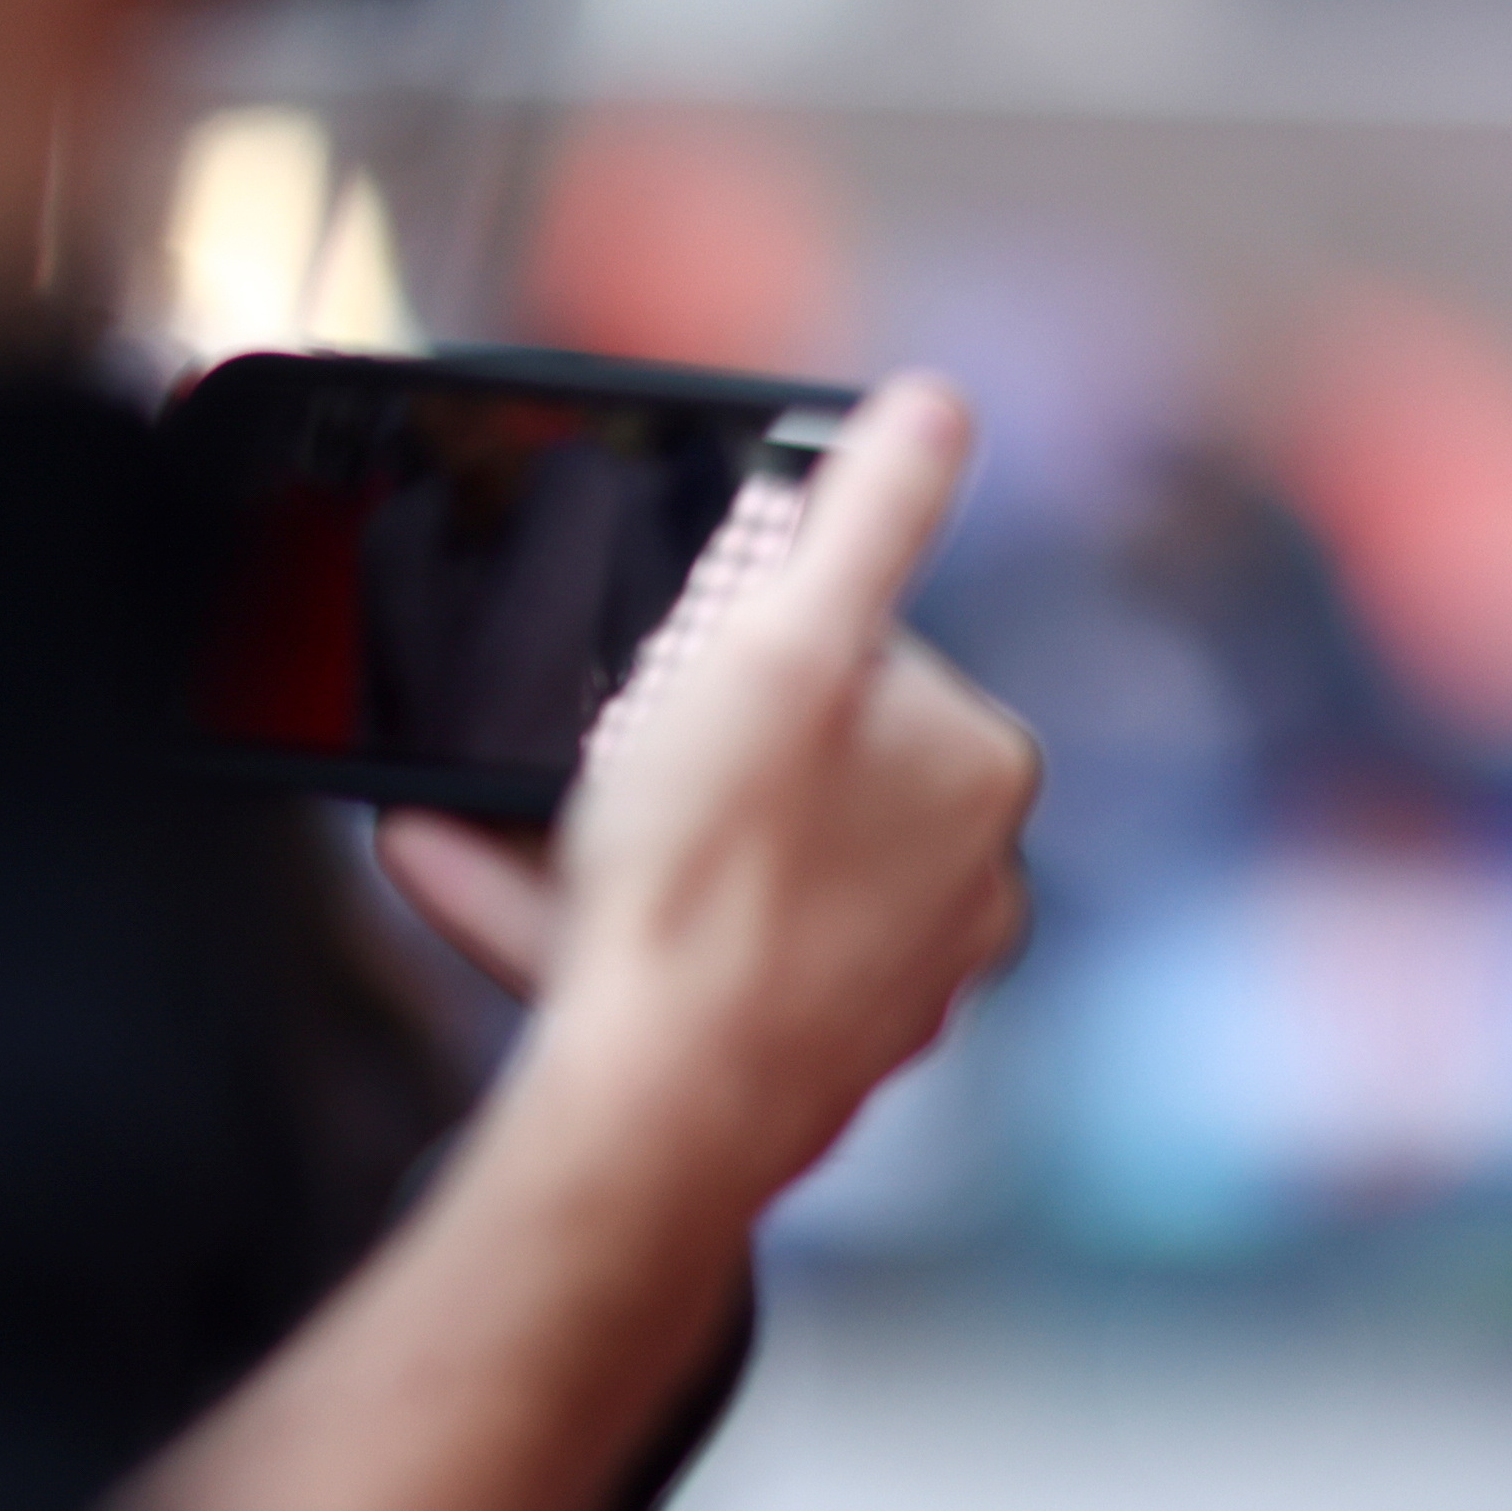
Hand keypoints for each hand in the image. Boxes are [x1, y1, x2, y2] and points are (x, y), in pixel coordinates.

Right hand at [406, 376, 1035, 1201]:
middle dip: (677, 754)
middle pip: (793, 762)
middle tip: (583, 765)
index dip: (740, 649)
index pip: (856, 654)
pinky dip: (631, 933)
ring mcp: (898, 981)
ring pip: (740, 865)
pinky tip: (546, 924)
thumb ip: (866, 518)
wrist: (656, 1105)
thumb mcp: (781, 647)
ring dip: (632, 845)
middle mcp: (969, 883)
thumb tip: (933, 405)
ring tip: (530, 846)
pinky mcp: (818, 1055)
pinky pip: (711, 957)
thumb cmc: (716, 874)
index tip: (659, 677)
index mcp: (981, 771)